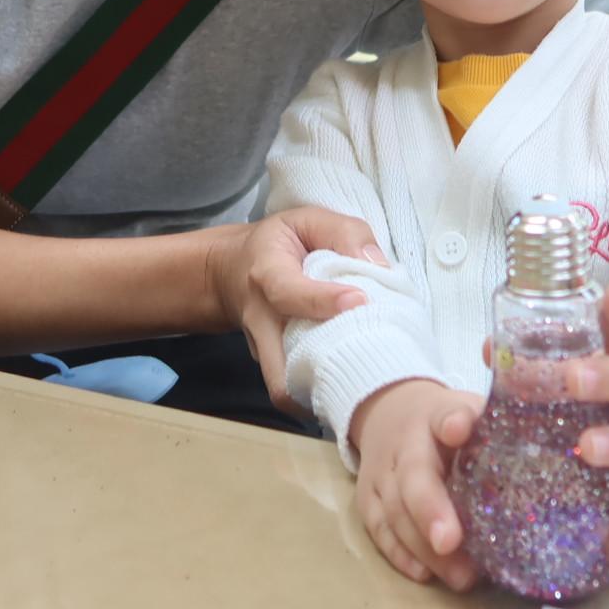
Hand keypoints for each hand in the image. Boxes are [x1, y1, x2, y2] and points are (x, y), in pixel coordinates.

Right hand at [211, 206, 386, 412]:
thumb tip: (378, 265)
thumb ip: (344, 233)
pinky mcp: (272, 364)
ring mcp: (263, 348)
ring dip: (325, 389)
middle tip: (370, 361)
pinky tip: (354, 372)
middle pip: (279, 369)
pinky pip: (297, 384)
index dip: (323, 300)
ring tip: (367, 376)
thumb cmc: (279, 243)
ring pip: (287, 388)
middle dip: (324, 375)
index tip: (360, 300)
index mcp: (267, 273)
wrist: (230, 271)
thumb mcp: (307, 219)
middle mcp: (260, 319)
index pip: (288, 293)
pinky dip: (324, 385)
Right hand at [346, 380, 483, 588]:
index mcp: (436, 415)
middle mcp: (403, 443)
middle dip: (429, 509)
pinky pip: (379, 530)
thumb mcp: (472, 413)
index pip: (444, 414)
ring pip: (395, 511)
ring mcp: (380, 473)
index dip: (452, 422)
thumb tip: (546, 459)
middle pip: (413, 475)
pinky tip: (425, 574)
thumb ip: (498, 431)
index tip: (458, 429)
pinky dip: (400, 555)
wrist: (388, 414)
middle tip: (450, 542)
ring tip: (460, 576)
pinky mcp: (366, 501)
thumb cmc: (447, 423)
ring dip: (424, 548)